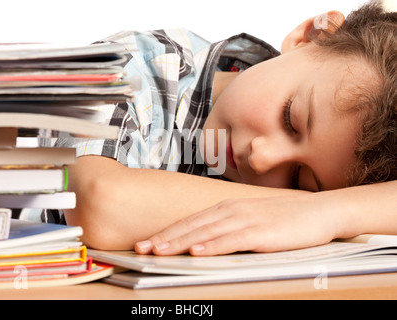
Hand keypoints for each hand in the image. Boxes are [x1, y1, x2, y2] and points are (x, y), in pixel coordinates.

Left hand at [135, 194, 338, 255]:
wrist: (320, 211)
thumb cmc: (283, 217)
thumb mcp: (250, 218)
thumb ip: (227, 227)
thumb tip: (203, 241)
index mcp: (226, 208)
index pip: (190, 222)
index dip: (166, 233)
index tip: (146, 243)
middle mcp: (231, 210)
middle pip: (191, 226)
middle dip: (164, 238)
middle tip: (141, 249)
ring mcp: (246, 219)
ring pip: (206, 232)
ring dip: (181, 242)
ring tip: (159, 251)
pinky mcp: (262, 231)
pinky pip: (232, 240)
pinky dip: (213, 245)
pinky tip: (198, 251)